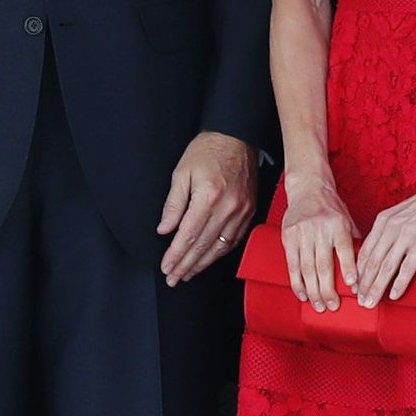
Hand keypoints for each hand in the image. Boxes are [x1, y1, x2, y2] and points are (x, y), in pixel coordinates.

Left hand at [158, 132, 256, 284]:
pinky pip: (234, 240)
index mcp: (208, 197)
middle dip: (186, 265)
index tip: (166, 266)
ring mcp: (242, 211)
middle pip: (203, 245)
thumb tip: (165, 229)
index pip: (188, 235)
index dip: (175, 254)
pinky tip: (209, 259)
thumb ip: (173, 203)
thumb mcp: (181, 172)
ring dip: (202, 264)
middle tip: (174, 278)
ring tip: (188, 274)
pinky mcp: (250, 212)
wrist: (236, 137)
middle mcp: (228, 207)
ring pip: (220, 247)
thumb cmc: (207, 151)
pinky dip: (220, 253)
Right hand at [279, 174, 360, 310]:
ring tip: (319, 306)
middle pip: (323, 264)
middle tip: (333, 307)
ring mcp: (302, 233)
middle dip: (328, 289)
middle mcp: (319, 229)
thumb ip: (353, 243)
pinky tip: (302, 295)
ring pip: (307, 268)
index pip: (345, 249)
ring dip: (313, 291)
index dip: (348, 269)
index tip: (354, 286)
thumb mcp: (347, 220)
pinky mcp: (288, 236)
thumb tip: (364, 271)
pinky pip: (292, 264)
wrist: (308, 188)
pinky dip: (297, 282)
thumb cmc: (331, 207)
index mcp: (338, 224)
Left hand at [354, 183, 415, 309]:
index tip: (354, 287)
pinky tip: (394, 295)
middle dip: (364, 285)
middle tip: (359, 302)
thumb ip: (391, 229)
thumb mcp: (402, 213)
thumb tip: (384, 250)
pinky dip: (399, 283)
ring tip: (370, 303)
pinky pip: (407, 267)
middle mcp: (391, 227)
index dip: (358, 272)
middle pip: (372, 262)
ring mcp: (406, 235)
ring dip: (377, 288)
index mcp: (383, 220)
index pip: (365, 251)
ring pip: (386, 267)